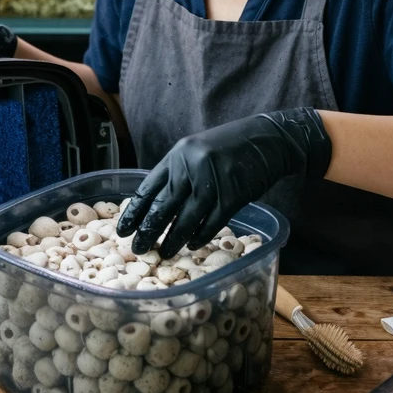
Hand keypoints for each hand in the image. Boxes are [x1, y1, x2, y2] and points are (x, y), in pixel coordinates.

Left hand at [116, 107, 331, 257]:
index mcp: (177, 156)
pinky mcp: (233, 195)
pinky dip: (201, 235)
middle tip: (138, 248)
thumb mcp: (196, 152)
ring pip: (186, 217)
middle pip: (163, 205)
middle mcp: (191, 167)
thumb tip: (158, 205)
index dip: (134, 211)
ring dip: (173, 239)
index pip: (148, 188)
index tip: (123, 229)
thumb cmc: (230, 147)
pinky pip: (212, 221)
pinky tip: (192, 244)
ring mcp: (212, 180)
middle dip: (148, 230)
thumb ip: (178, 174)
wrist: (269, 139)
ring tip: (164, 253)